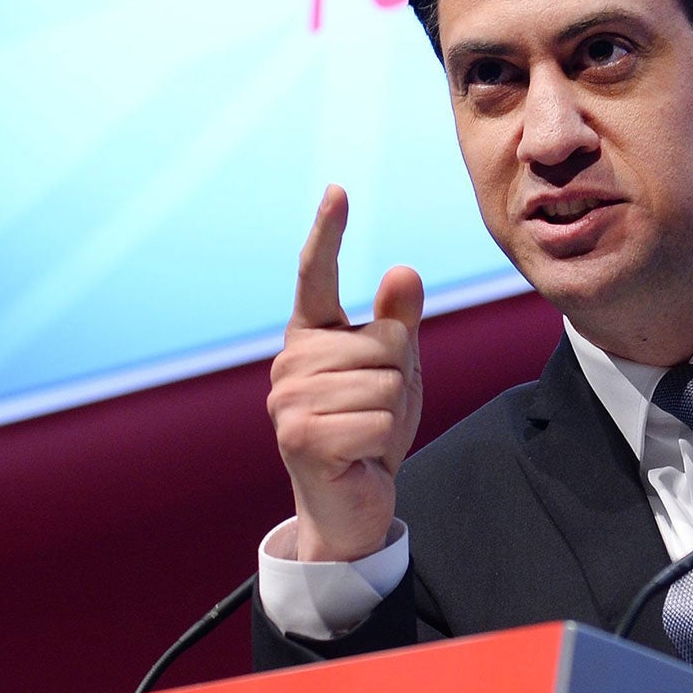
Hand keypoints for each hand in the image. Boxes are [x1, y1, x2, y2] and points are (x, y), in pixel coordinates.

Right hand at [267, 186, 424, 560]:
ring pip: (384, 382)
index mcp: (311, 337)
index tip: (338, 190)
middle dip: (397, 378)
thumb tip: (403, 269)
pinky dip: (382, 442)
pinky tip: (360, 456)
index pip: (317, 275)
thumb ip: (398, 322)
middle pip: (384, 340)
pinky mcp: (300, 437)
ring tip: (365, 433)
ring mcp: (289, 400)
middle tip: (374, 411)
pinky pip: (377, 420)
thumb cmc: (370, 429)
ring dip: (390, 414)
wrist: (351, 502)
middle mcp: (290, 362)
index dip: (327, 232)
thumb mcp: (396, 371)